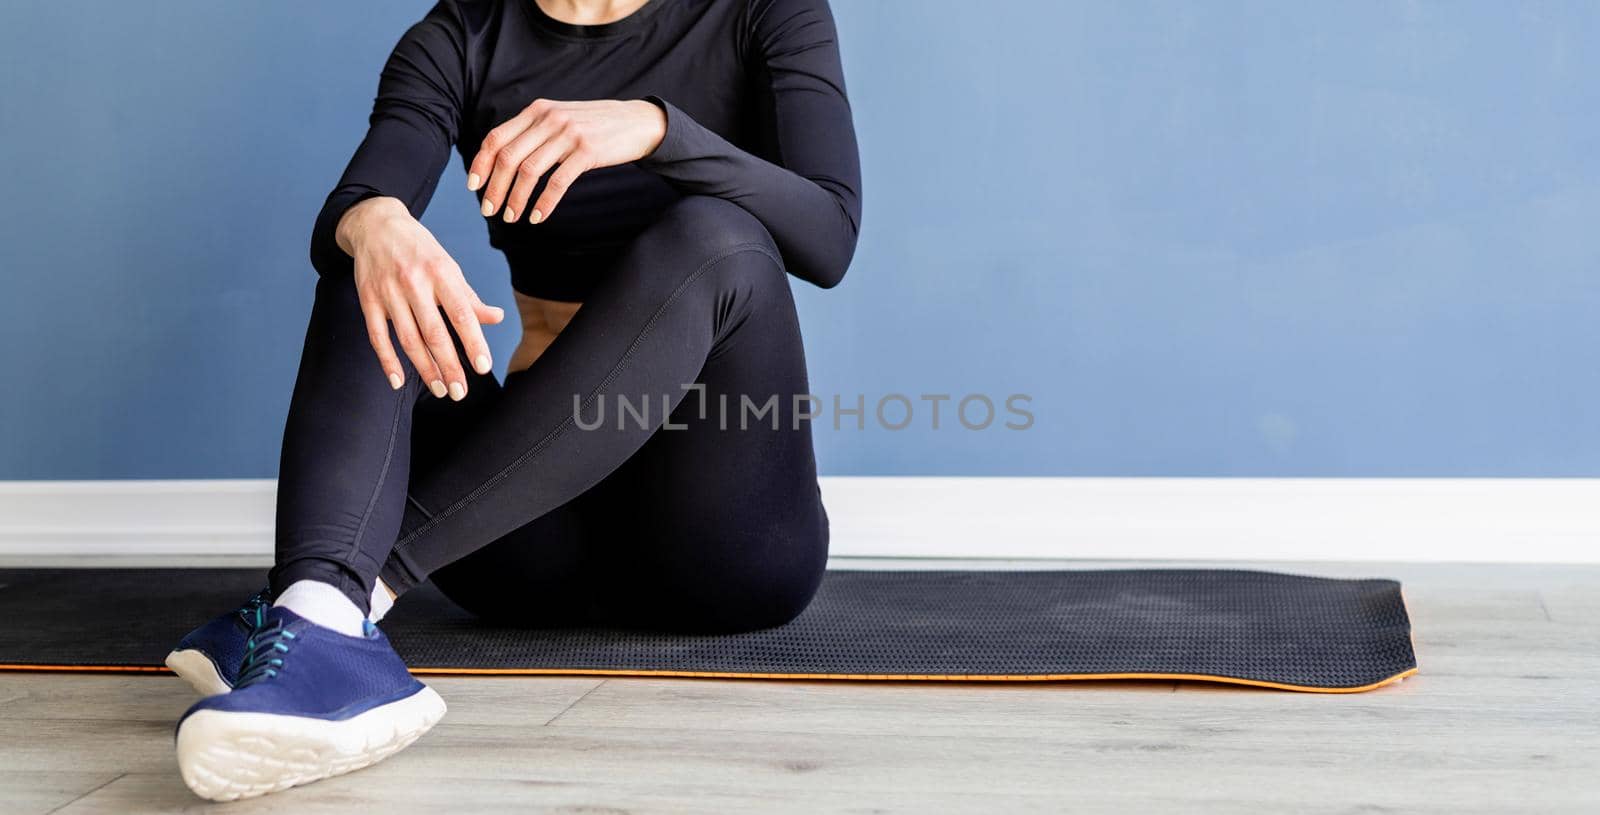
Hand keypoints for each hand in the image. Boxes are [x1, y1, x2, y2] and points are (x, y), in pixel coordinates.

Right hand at [336, 197, 504, 399]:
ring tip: (441, 389)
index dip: (473, 342)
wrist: (375, 224)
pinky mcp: (368, 299)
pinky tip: (398, 381)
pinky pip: (377, 335)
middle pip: (434, 332)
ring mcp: (388, 291)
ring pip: (408, 338)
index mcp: (441, 272)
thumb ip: (469, 296)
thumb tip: (497, 318)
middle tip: (460, 393)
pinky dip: (387, 360)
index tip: (483, 367)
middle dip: (449, 366)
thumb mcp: (448, 266)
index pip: (461, 313)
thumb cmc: (420, 249)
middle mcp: (414, 282)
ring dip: (424, 369)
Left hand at [468, 98, 666, 223]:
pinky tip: (537, 217)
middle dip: (494, 188)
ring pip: (529, 171)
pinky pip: (557, 182)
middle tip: (489, 211)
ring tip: (511, 218)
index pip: (496, 137)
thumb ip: (535, 132)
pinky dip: (544, 203)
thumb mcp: (560, 119)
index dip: (480, 163)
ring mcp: (568, 134)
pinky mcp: (587, 151)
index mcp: (537, 110)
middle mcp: (549, 119)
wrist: (637, 122)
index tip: (473, 186)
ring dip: (516, 199)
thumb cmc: (595, 126)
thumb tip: (503, 158)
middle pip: (508, 157)